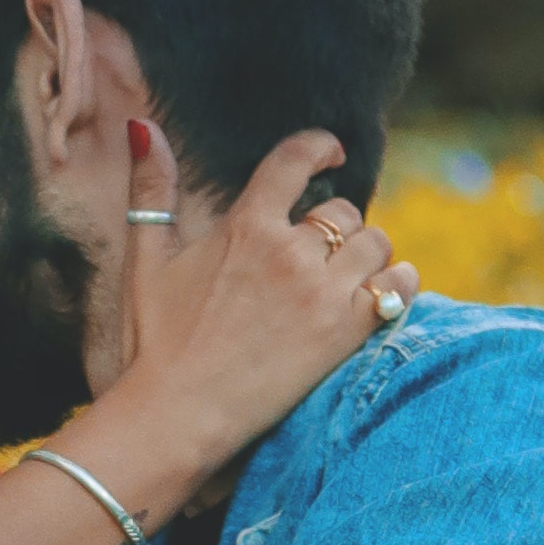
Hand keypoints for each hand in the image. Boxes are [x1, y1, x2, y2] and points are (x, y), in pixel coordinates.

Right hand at [120, 126, 413, 475]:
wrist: (177, 416)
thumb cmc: (154, 344)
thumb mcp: (145, 262)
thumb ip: (152, 192)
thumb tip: (144, 128)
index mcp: (244, 227)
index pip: (296, 160)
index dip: (320, 147)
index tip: (331, 153)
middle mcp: (289, 252)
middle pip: (344, 212)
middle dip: (336, 228)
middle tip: (319, 256)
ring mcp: (322, 293)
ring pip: (377, 244)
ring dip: (367, 257)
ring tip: (344, 280)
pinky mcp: (345, 333)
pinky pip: (399, 287)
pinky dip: (396, 286)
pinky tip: (377, 297)